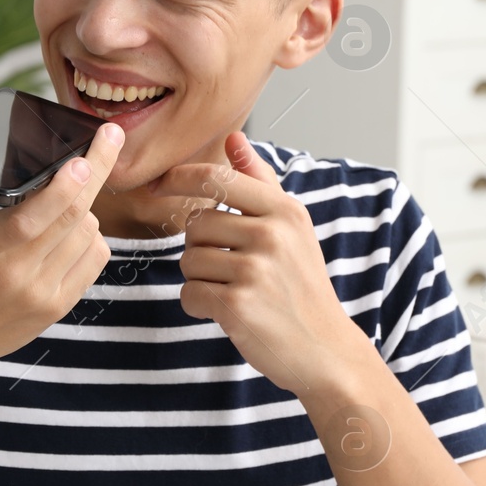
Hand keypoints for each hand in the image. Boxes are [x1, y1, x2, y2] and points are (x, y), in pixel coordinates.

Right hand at [0, 89, 122, 377]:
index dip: (67, 182)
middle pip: (75, 215)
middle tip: (111, 136)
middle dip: (97, 170)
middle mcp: (17, 273)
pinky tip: (72, 230)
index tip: (89, 149)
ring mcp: (41, 294)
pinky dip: (90, 237)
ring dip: (86, 208)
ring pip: (90, 234)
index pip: (37, 212)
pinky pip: (94, 260)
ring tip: (67, 199)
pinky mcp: (57, 308)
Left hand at [146, 131, 372, 398]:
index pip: (218, 178)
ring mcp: (255, 270)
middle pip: (195, 224)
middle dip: (200, 247)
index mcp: (284, 211)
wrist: (325, 349)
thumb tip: (234, 137)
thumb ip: (260, 181)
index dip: (181, 178)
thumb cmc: (302, 286)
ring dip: (200, 279)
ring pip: (189, 260)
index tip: (160, 185)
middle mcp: (271, 235)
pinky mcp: (237, 305)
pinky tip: (228, 312)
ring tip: (235, 291)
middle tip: (231, 269)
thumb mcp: (293, 228)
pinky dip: (199, 306)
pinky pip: (189, 294)